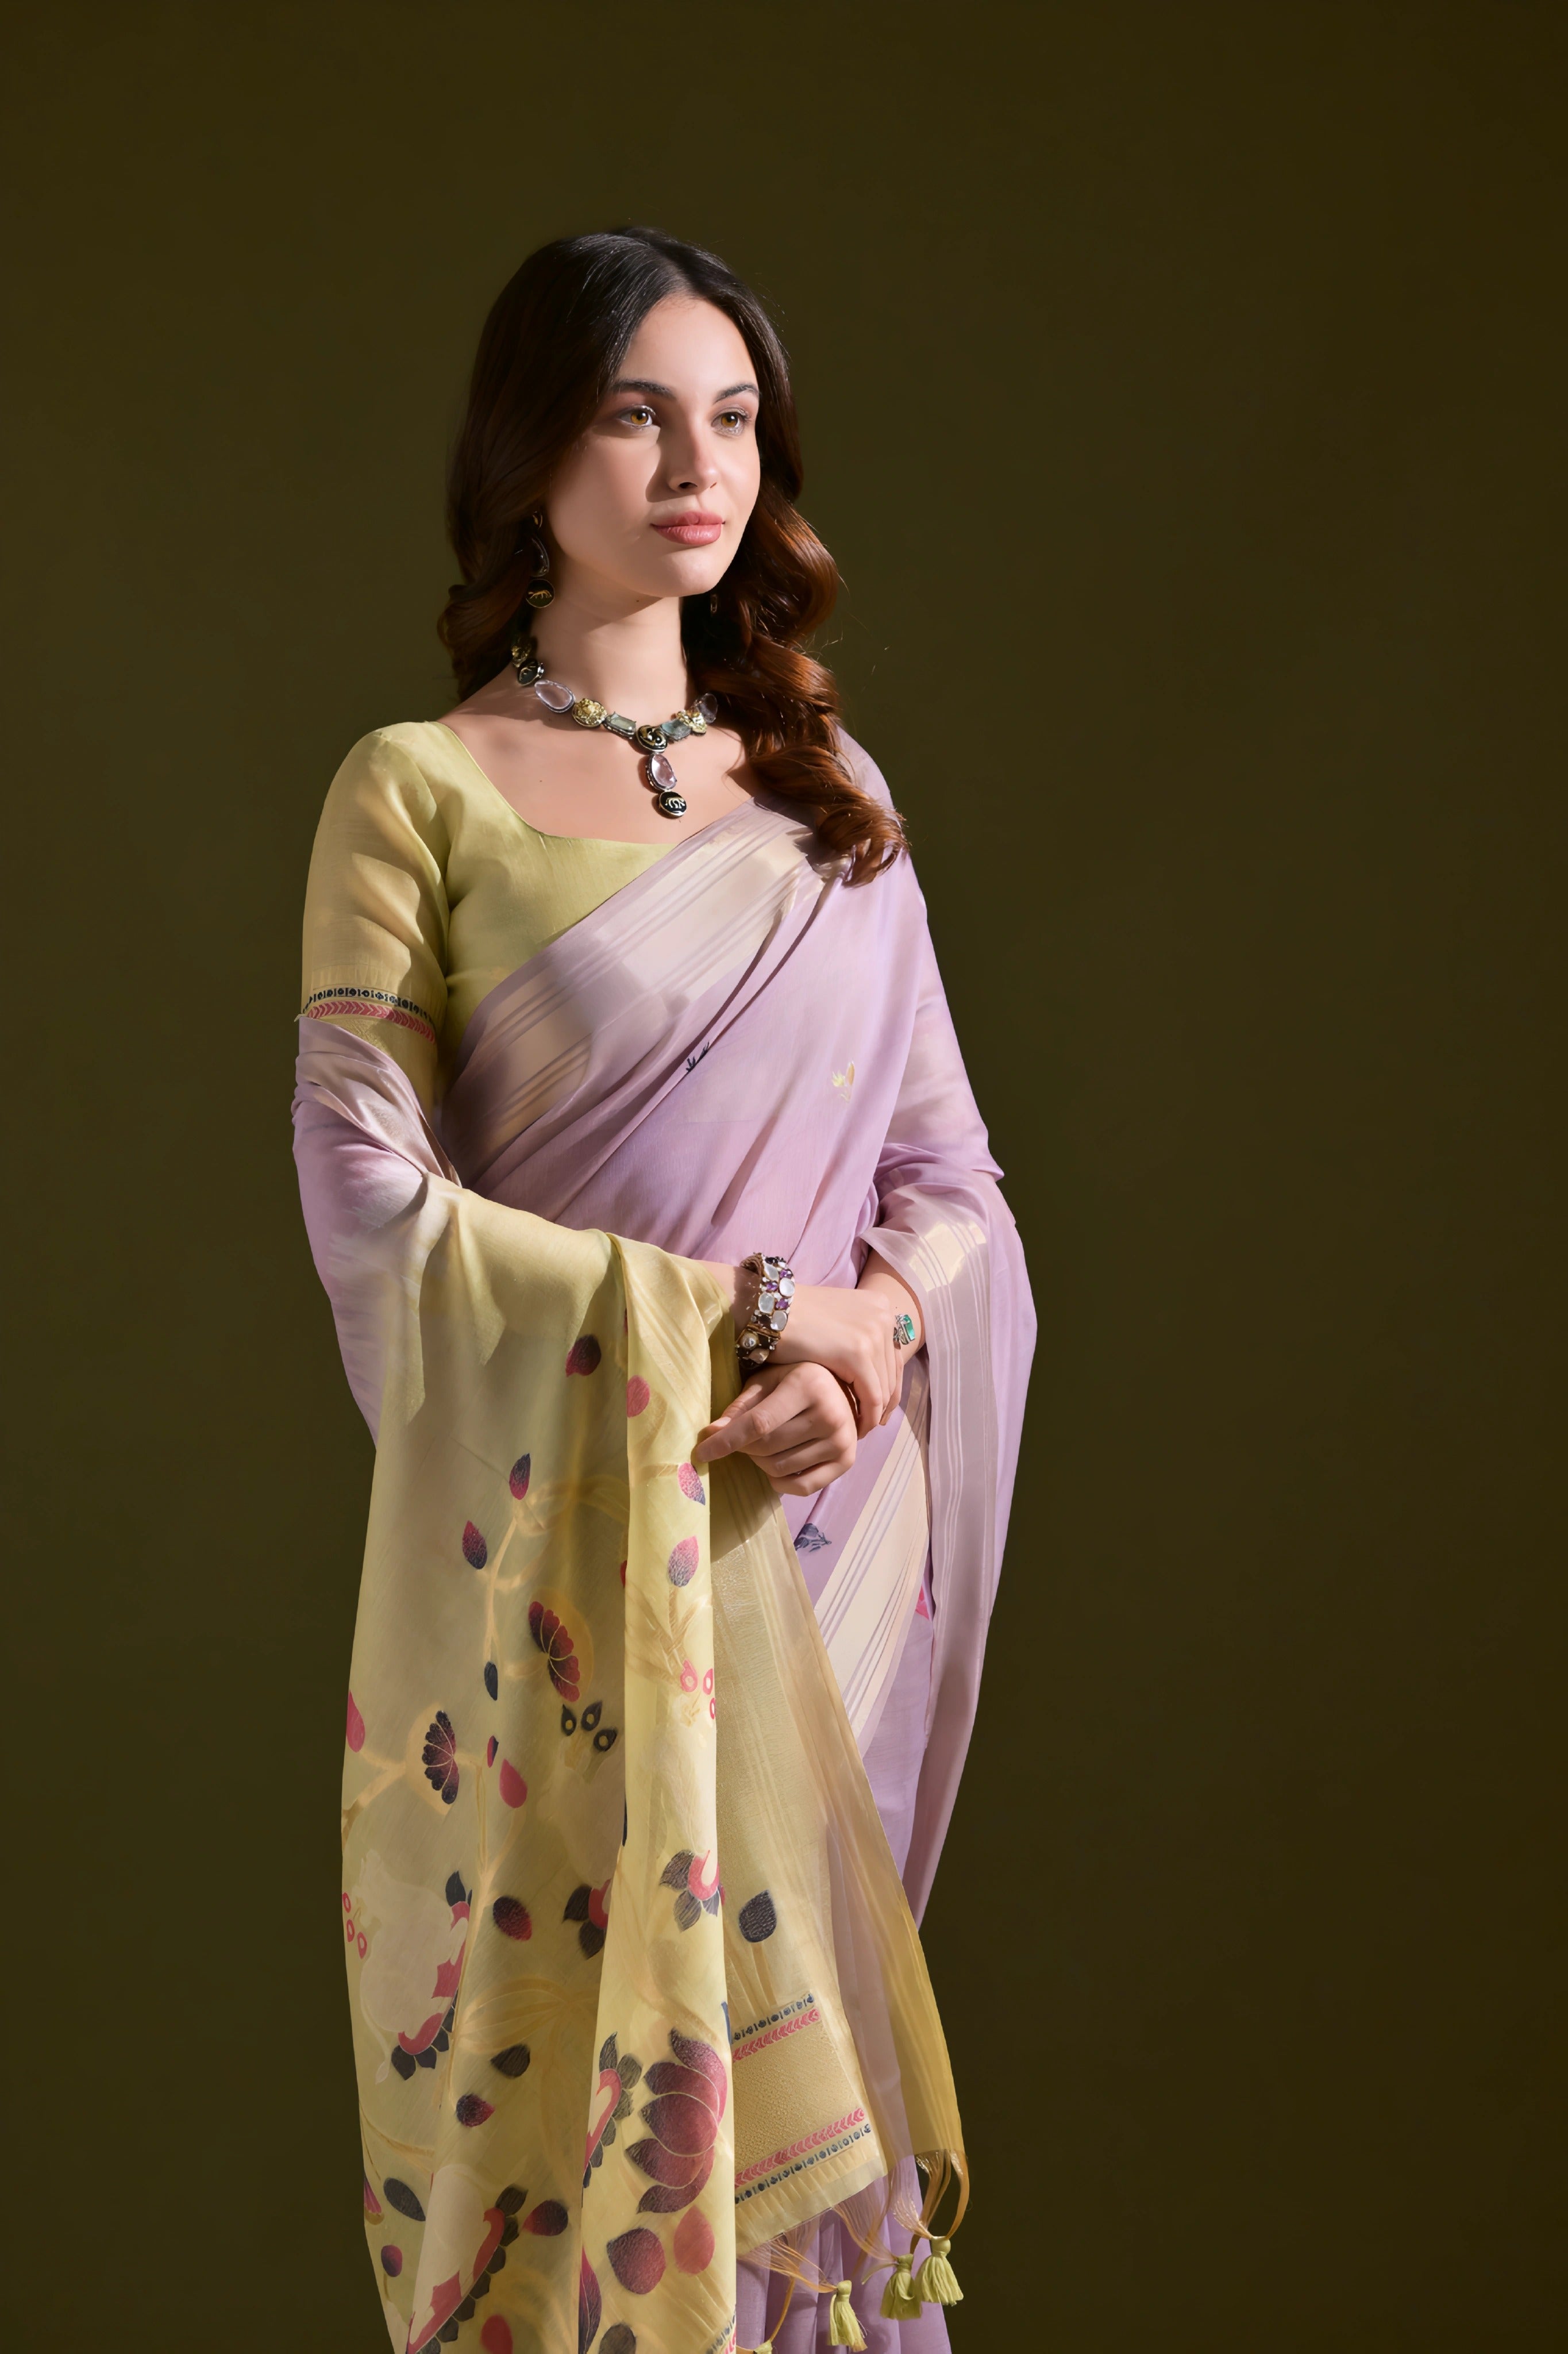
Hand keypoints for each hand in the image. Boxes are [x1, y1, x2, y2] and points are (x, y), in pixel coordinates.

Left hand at [692, 1361, 856, 1495]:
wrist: (843, 1390)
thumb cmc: (797, 1381)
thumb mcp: (768, 1381)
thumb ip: (741, 1406)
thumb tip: (711, 1433)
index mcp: (808, 1385)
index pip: (759, 1423)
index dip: (726, 1440)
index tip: (701, 1452)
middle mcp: (830, 1414)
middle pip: (766, 1447)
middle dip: (743, 1447)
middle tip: (741, 1438)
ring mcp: (842, 1440)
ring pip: (779, 1468)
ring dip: (759, 1462)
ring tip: (762, 1446)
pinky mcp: (847, 1462)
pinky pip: (801, 1487)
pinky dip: (779, 1482)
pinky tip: (776, 1466)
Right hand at [770, 1275, 912, 1434]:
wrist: (768, 1309)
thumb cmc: (792, 1318)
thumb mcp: (835, 1323)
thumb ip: (855, 1338)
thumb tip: (871, 1370)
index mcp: (880, 1306)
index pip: (894, 1356)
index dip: (889, 1385)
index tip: (880, 1409)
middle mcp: (883, 1318)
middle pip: (892, 1373)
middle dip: (883, 1403)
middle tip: (870, 1424)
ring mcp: (872, 1335)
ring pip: (884, 1389)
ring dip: (874, 1413)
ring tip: (859, 1428)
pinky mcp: (857, 1354)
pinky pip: (871, 1397)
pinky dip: (866, 1417)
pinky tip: (855, 1428)